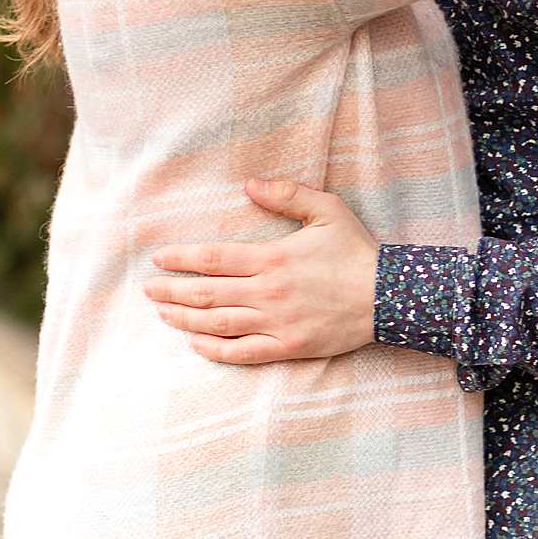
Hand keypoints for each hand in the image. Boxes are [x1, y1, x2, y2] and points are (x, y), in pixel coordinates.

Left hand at [142, 179, 378, 363]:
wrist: (389, 296)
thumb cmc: (356, 251)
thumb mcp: (327, 209)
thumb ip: (286, 194)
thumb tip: (249, 185)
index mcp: (272, 258)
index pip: (213, 259)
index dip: (181, 260)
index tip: (158, 259)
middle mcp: (268, 292)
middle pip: (206, 294)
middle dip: (172, 292)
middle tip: (147, 290)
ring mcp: (276, 323)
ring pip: (218, 324)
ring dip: (184, 320)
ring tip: (163, 314)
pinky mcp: (288, 347)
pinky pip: (243, 353)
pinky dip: (215, 350)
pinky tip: (196, 344)